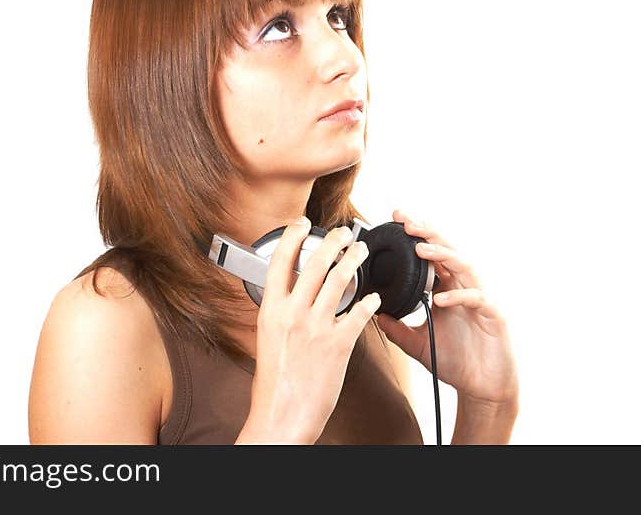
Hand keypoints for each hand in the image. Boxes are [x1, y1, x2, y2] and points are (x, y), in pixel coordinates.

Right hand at [240, 218, 380, 443]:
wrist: (282, 416)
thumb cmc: (274, 385)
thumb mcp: (266, 339)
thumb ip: (278, 315)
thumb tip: (288, 297)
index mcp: (271, 311)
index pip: (280, 262)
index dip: (292, 237)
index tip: (303, 224)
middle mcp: (293, 314)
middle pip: (315, 263)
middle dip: (333, 241)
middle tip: (345, 232)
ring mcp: (316, 328)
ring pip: (340, 280)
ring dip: (354, 260)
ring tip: (361, 252)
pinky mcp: (338, 344)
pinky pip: (359, 314)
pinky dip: (369, 302)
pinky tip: (374, 297)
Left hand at [374, 208, 518, 407]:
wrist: (482, 387)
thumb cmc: (455, 362)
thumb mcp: (417, 344)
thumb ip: (397, 329)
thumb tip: (373, 314)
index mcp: (445, 290)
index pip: (431, 256)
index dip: (417, 236)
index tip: (396, 219)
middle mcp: (462, 289)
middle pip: (447, 252)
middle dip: (428, 234)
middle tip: (407, 222)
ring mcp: (479, 299)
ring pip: (464, 267)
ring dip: (443, 255)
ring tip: (422, 249)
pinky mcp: (493, 316)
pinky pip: (477, 299)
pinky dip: (458, 296)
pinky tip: (440, 298)